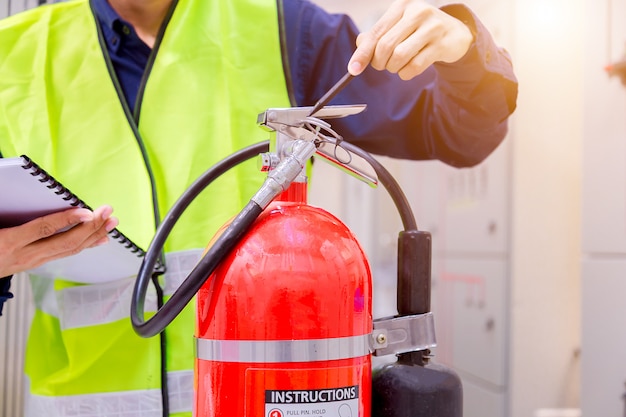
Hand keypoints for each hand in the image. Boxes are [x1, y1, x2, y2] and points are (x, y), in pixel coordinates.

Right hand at [0, 205, 117, 276]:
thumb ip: (3, 209)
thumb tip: (6, 184)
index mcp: (8, 242)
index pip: (43, 229)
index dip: (66, 220)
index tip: (86, 211)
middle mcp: (24, 255)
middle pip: (64, 242)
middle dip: (91, 227)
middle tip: (108, 212)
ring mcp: (32, 262)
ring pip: (69, 250)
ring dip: (94, 235)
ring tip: (112, 222)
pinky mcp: (36, 263)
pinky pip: (66, 254)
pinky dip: (86, 245)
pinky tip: (100, 238)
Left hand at [348, 0, 473, 79]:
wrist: (454, 33)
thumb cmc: (419, 30)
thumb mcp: (398, 27)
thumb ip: (377, 36)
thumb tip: (360, 49)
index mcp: (402, 6)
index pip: (376, 33)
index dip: (362, 53)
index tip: (353, 69)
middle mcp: (417, 12)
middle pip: (385, 46)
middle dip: (379, 62)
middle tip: (382, 65)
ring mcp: (432, 27)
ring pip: (400, 56)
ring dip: (393, 68)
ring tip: (396, 66)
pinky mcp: (442, 44)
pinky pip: (415, 66)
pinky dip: (406, 73)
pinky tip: (408, 70)